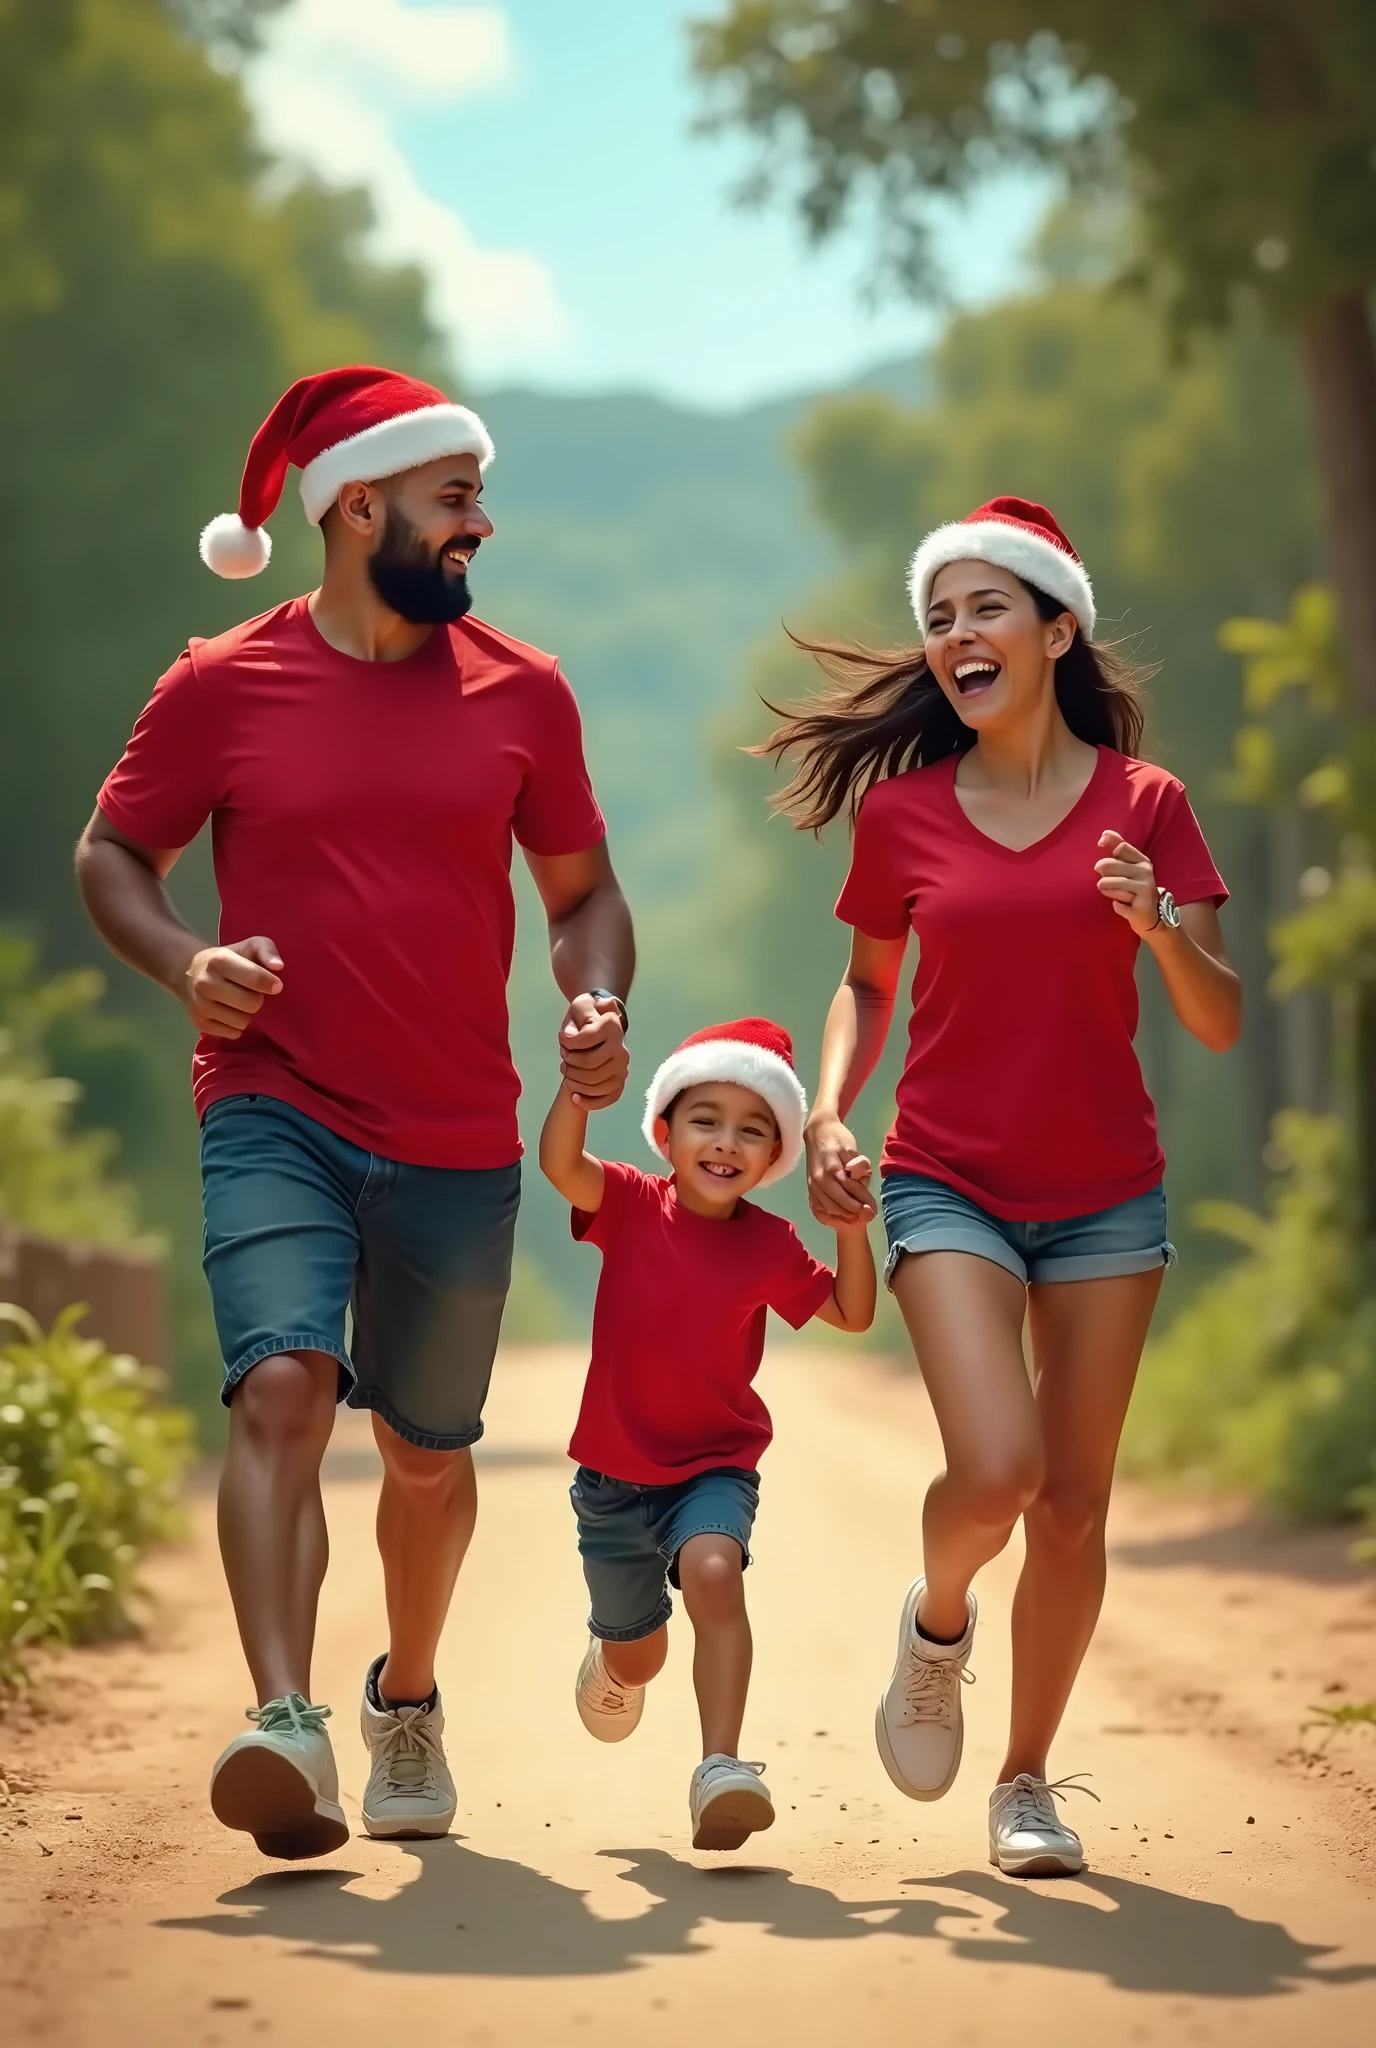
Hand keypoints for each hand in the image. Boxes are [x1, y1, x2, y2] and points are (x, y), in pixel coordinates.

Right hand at [182, 936, 282, 1038]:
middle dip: (257, 999)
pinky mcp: (198, 1023)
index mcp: (219, 961)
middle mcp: (206, 983)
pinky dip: (235, 1025)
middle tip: (250, 992)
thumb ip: (267, 950)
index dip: (271, 984)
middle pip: (252, 1004)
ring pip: (243, 1022)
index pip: (255, 979)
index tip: (276, 985)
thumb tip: (278, 965)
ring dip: (247, 1014)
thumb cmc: (227, 958)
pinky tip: (228, 1011)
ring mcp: (200, 1005)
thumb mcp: (249, 946)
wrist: (188, 971)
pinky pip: (232, 1034)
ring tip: (238, 1002)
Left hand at [559, 992, 628, 1108]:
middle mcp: (622, 1049)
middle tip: (564, 1058)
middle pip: (590, 1064)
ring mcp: (623, 1068)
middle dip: (570, 1063)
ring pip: (595, 1084)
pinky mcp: (620, 1083)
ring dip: (574, 1082)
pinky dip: (589, 1102)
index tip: (562, 1039)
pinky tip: (575, 1096)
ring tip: (567, 1074)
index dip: (568, 1042)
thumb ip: (579, 1013)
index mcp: (613, 1027)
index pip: (586, 1039)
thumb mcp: (580, 1005)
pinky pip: (606, 1099)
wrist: (598, 1027)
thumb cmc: (586, 1017)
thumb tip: (570, 1035)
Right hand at [806, 1113, 877, 1225]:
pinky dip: (832, 1216)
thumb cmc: (837, 1138)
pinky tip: (844, 1217)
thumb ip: (857, 1164)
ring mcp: (812, 1186)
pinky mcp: (810, 1189)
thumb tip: (862, 1178)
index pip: (849, 1189)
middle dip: (855, 1212)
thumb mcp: (851, 1147)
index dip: (862, 1200)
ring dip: (845, 1217)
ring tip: (859, 1217)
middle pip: (838, 1203)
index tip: (873, 1208)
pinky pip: (819, 1208)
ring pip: (828, 1209)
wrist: (817, 1132)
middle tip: (869, 1215)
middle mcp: (819, 1179)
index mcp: (831, 1168)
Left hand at [1095, 830, 1160, 938]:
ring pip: (1109, 883)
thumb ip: (1118, 850)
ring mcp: (1145, 888)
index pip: (1121, 848)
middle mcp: (1146, 871)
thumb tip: (1104, 834)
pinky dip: (1116, 906)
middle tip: (1102, 881)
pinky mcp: (1141, 905)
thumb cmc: (1134, 890)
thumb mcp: (1129, 868)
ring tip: (1108, 892)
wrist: (1152, 917)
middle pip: (1110, 865)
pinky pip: (1116, 904)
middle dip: (1102, 873)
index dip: (1108, 847)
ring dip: (1105, 889)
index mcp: (1142, 861)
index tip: (1099, 847)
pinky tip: (1122, 906)